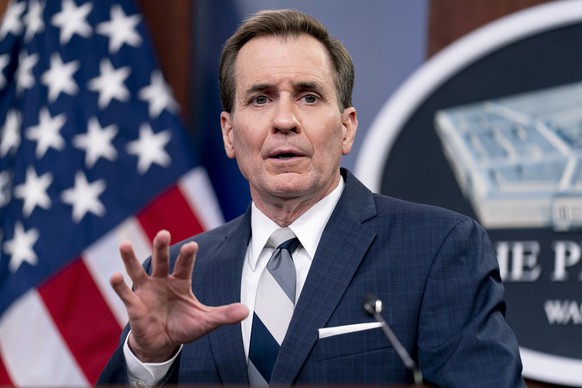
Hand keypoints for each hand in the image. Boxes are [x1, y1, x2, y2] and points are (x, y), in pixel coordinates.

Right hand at [109, 230, 248, 362]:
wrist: (163, 343)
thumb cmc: (184, 327)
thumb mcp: (206, 322)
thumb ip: (224, 315)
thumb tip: (246, 311)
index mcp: (181, 282)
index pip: (184, 266)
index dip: (187, 256)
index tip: (192, 246)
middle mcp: (162, 281)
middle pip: (161, 261)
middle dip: (161, 248)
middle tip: (162, 233)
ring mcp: (146, 291)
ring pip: (138, 271)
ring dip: (131, 258)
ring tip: (124, 244)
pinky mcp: (134, 305)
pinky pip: (125, 293)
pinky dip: (119, 285)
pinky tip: (114, 275)